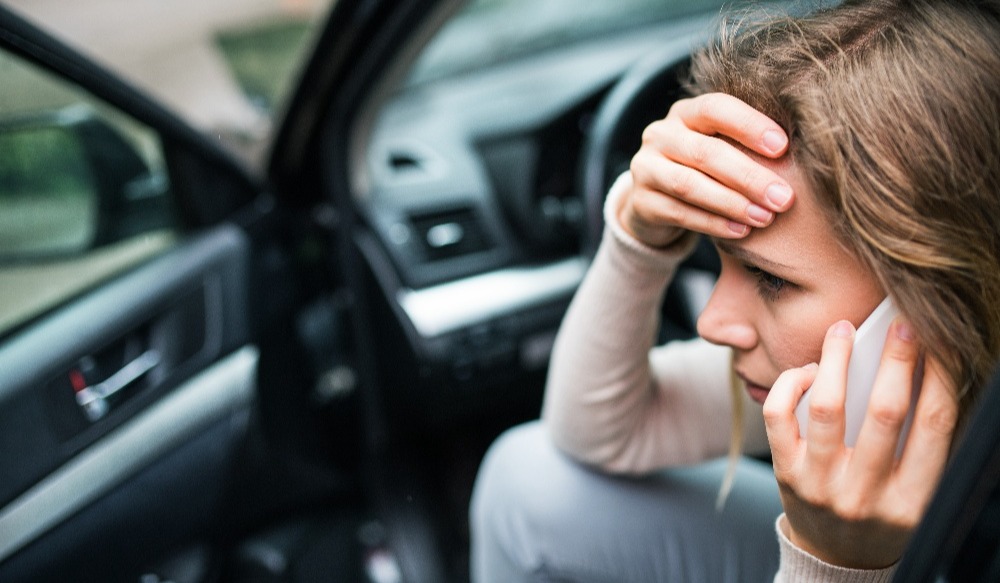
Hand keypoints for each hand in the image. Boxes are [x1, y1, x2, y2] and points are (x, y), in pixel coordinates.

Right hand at [620, 92, 793, 247]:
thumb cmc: (704, 170)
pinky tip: (741, 231)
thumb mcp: (721, 148)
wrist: (654, 200)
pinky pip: (679, 213)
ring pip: (689, 185)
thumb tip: (804, 153)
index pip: (716, 108)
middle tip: (784, 197)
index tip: (784, 147)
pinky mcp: (641, 202)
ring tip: (765, 217)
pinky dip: (713, 223)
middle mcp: (660, 134)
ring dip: (732, 202)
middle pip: (705, 152)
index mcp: (686, 113)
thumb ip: (746, 145)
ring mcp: (645, 168)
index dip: (749, 125)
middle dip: (749, 176)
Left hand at [764, 319, 958, 568]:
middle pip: (886, 412)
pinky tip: (807, 371)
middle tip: (900, 324)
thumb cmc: (882, 511)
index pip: (935, 426)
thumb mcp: (913, 489)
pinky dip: (791, 383)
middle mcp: (866, 494)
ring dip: (836, 359)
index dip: (941, 377)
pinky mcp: (786, 473)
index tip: (939, 342)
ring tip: (842, 330)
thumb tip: (918, 369)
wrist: (838, 557)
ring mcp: (822, 485)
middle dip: (897, 360)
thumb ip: (918, 441)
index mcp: (912, 498)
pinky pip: (779, 416)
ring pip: (827, 407)